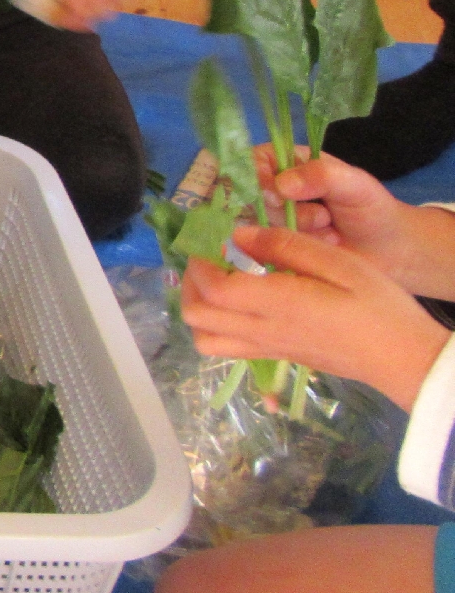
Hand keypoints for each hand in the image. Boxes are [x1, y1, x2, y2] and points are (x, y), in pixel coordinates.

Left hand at [181, 223, 448, 409]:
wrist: (402, 357)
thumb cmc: (376, 304)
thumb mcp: (338, 262)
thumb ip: (286, 247)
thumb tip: (238, 235)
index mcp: (278, 303)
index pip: (213, 289)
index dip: (200, 262)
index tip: (211, 239)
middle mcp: (263, 330)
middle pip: (196, 315)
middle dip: (190, 281)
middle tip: (210, 256)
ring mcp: (267, 348)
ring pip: (205, 338)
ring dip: (199, 306)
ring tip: (219, 280)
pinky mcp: (276, 357)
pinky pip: (228, 347)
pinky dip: (216, 325)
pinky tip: (240, 302)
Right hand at [265, 153, 454, 295]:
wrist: (389, 254)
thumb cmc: (373, 211)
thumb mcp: (355, 184)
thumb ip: (321, 176)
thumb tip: (280, 185)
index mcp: (289, 163)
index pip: (252, 161)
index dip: (257, 177)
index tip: (279, 195)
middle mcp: (274, 189)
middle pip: (251, 196)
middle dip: (287, 210)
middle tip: (324, 217)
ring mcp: (272, 220)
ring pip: (258, 223)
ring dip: (296, 231)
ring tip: (329, 232)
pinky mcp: (275, 247)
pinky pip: (265, 247)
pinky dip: (292, 250)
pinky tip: (319, 248)